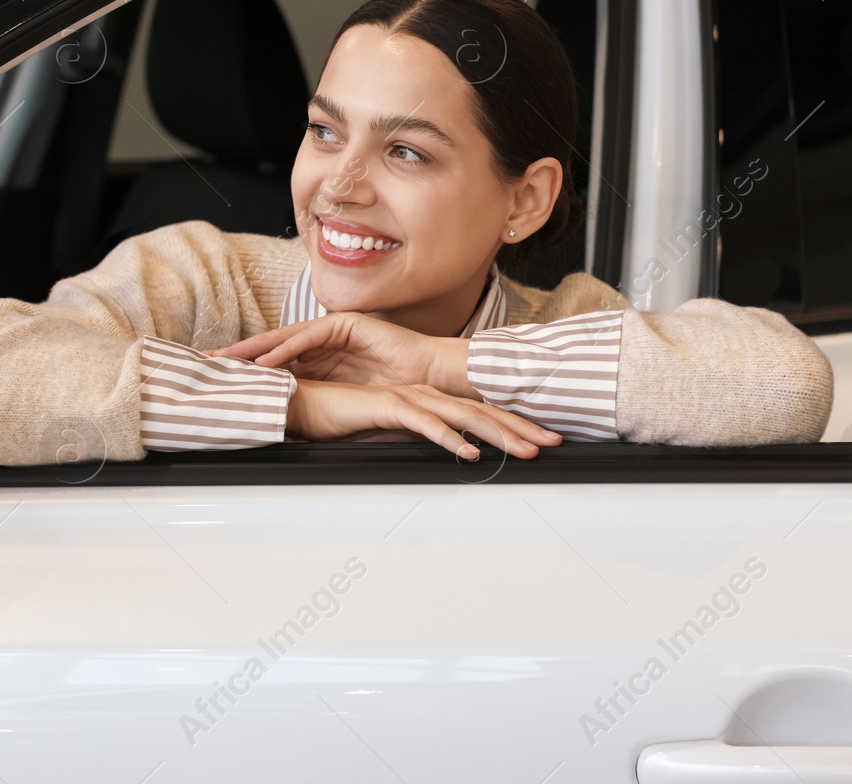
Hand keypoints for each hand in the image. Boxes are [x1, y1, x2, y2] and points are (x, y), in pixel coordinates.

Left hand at [206, 312, 474, 396]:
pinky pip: (309, 337)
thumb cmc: (395, 393)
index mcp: (319, 360)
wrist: (431, 379)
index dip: (246, 371)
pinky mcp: (346, 324)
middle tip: (206, 363)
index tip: (216, 380)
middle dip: (238, 356)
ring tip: (227, 361)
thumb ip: (313, 404)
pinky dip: (286, 348)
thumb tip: (283, 426)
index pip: (275, 364)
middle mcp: (321, 342)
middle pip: (271, 347)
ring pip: (284, 339)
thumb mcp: (342, 402)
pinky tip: (265, 360)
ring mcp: (333, 330)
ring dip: (254, 350)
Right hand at [286, 378, 561, 459]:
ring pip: (461, 417)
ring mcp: (405, 398)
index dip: (510, 425)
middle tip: (552, 443)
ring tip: (525, 450)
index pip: (476, 414)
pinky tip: (468, 453)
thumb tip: (437, 457)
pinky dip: (449, 438)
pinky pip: (423, 424)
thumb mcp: (383, 433)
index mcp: (423, 401)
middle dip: (520, 427)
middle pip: (480, 412)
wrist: (299, 402)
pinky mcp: (385, 406)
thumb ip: (410, 440)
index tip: (538, 441)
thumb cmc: (335, 417)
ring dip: (497, 434)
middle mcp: (420, 395)